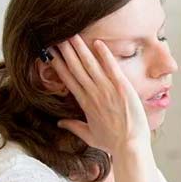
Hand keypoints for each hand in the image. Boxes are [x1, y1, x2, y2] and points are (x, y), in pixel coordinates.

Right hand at [49, 34, 150, 153]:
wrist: (130, 147)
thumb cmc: (112, 143)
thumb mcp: (89, 136)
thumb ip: (74, 127)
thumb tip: (60, 123)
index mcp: (84, 103)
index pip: (68, 80)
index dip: (59, 65)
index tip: (50, 54)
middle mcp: (93, 94)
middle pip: (76, 68)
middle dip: (66, 51)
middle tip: (57, 36)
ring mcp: (107, 90)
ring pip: (90, 65)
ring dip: (80, 48)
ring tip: (71, 34)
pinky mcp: (122, 87)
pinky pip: (111, 67)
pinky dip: (104, 55)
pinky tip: (97, 43)